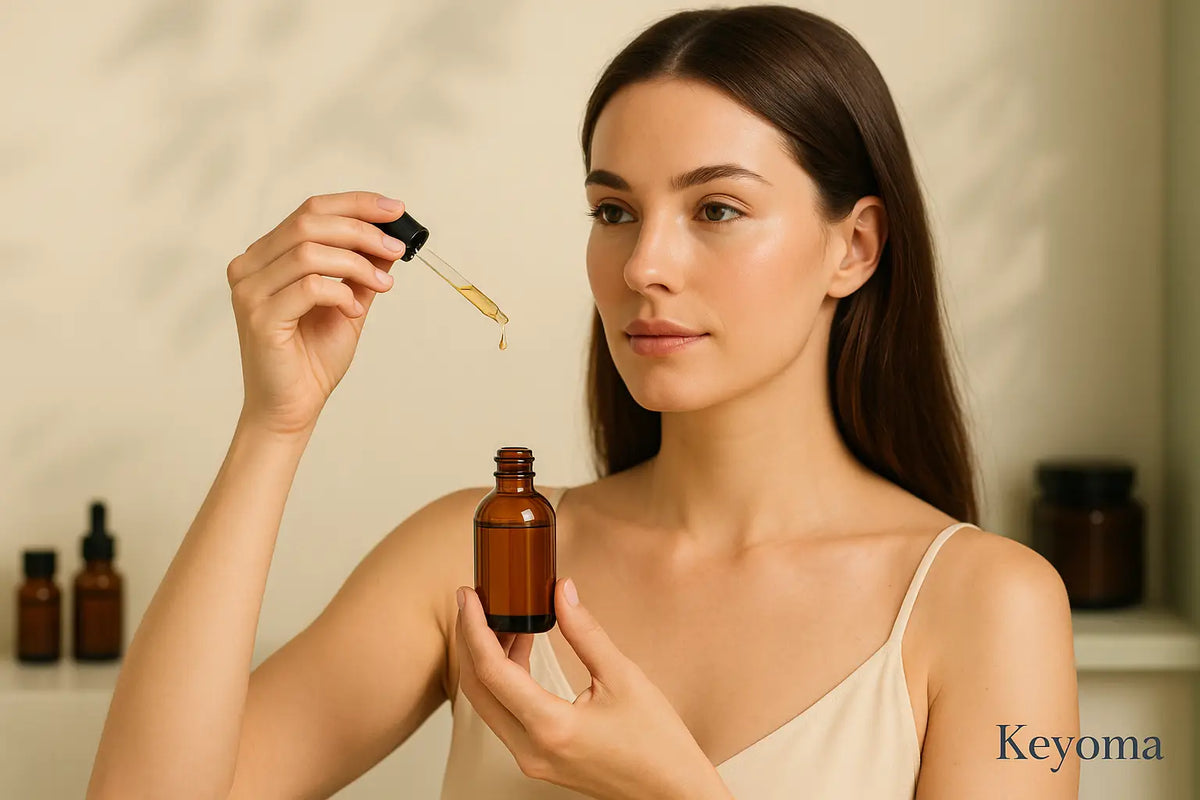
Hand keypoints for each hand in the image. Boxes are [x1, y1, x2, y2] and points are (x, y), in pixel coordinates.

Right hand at [227, 191, 407, 435]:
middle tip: (395, 247)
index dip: (356, 204)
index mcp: (266, 256)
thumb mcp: (347, 302)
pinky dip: (341, 294)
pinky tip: (353, 312)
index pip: (310, 210)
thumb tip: (388, 237)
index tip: (395, 209)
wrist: (293, 407)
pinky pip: (309, 287)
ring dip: (357, 264)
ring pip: (309, 252)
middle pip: (309, 223)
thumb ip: (360, 269)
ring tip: (383, 284)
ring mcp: (250, 291)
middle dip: (361, 230)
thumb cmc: (313, 357)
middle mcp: (250, 267)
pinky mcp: (260, 317)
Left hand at [455, 578, 731, 799]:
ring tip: (503, 619)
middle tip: (475, 601)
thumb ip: (585, 632)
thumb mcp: (623, 677)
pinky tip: (520, 650)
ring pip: (487, 704)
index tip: (469, 596)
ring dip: (487, 660)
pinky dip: (504, 680)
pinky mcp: (538, 760)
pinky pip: (505, 715)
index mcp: (551, 727)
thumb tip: (561, 591)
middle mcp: (531, 749)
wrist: (672, 792)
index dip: (473, 627)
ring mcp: (531, 759)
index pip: (491, 671)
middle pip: (476, 689)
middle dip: (469, 641)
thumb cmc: (657, 743)